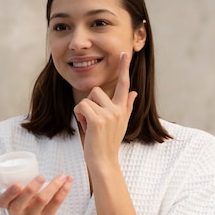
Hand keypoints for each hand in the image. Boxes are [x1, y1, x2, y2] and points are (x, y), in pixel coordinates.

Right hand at [0, 174, 73, 214]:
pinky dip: (63, 190)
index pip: (2, 201)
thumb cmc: (27, 207)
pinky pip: (56, 203)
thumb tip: (34, 166)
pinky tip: (69, 181)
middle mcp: (18, 214)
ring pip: (42, 200)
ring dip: (53, 185)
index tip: (18, 184)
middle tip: (41, 176)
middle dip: (31, 188)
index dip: (9, 193)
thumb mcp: (19, 200)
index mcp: (8, 206)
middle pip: (21, 202)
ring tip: (61, 176)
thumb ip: (22, 188)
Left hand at [73, 52, 137, 167]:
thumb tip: (135, 92)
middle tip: (92, 121)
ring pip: (87, 99)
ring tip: (90, 125)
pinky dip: (79, 116)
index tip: (124, 53)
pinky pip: (81, 106)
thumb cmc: (109, 143)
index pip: (125, 84)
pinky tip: (85, 126)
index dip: (124, 67)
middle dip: (89, 104)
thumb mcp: (121, 123)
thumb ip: (128, 106)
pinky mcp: (97, 120)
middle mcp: (117, 109)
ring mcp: (109, 114)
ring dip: (83, 112)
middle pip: (96, 91)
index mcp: (122, 108)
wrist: (104, 162)